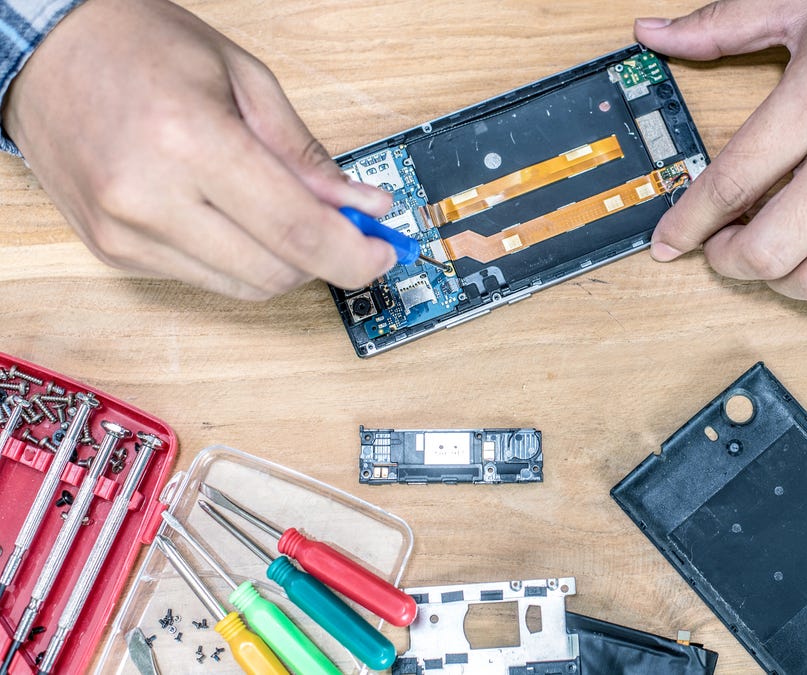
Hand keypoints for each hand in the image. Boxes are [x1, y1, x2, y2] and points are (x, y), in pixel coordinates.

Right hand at [2, 0, 394, 299]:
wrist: (42, 49)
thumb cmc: (136, 44)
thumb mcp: (244, 78)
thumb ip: (306, 154)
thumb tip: (362, 205)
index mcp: (189, 141)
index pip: (295, 232)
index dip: (353, 254)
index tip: (383, 251)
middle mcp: (149, 198)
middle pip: (274, 272)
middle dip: (326, 259)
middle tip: (349, 230)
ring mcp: (125, 233)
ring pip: (243, 287)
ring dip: (285, 264)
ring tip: (289, 215)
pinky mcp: (113, 252)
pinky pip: (205, 279)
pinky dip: (240, 260)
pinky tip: (239, 219)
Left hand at [637, 0, 806, 302]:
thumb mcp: (803, 5)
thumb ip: (720, 27)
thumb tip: (650, 35)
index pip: (729, 185)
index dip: (685, 226)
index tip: (668, 243)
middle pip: (770, 251)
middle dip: (728, 262)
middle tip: (725, 247)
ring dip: (782, 281)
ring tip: (777, 254)